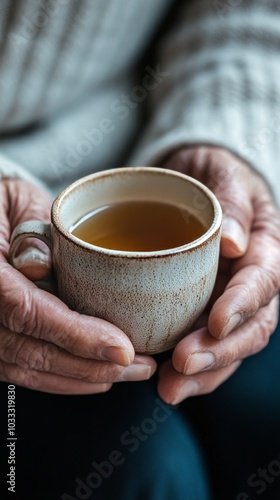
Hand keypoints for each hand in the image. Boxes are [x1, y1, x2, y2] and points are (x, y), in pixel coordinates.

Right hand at [0, 179, 155, 393]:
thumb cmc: (7, 208)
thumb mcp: (19, 204)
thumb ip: (31, 234)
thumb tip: (39, 266)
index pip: (27, 311)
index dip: (76, 336)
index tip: (122, 348)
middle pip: (32, 352)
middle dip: (91, 367)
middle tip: (138, 365)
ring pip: (29, 370)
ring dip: (82, 378)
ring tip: (126, 374)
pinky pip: (24, 371)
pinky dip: (62, 379)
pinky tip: (93, 377)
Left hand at [157, 146, 279, 403]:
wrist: (195, 182)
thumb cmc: (211, 173)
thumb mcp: (222, 173)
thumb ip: (231, 202)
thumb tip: (232, 241)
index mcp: (265, 246)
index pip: (263, 281)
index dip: (243, 304)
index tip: (218, 323)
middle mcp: (251, 281)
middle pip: (250, 326)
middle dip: (220, 351)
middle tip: (181, 366)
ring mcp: (230, 300)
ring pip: (229, 346)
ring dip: (203, 372)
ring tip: (168, 390)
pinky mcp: (206, 311)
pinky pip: (206, 344)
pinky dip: (189, 368)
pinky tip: (164, 381)